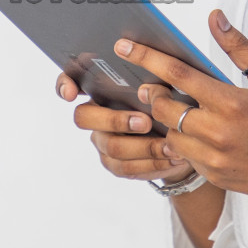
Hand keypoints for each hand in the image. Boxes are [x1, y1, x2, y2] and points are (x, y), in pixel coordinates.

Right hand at [55, 72, 194, 183]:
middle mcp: (94, 114)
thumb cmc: (169, 100)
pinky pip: (127, 167)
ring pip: (112, 146)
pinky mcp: (114, 163)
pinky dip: (152, 163)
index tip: (71, 92)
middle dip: (115, 120)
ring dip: (143, 146)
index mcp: (100, 87)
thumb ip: (155, 83)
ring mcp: (102, 140)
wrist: (184, 133)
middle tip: (146, 121)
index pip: (69, 79)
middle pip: (84, 117)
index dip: (64, 84)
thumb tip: (151, 89)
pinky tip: (172, 157)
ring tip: (169, 145)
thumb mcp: (166, 85)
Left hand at [119, 9, 247, 213]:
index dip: (146, 58)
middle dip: (151, 93)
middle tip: (151, 86)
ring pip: (168, 134)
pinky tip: (195, 133)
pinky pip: (184, 156)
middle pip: (163, 107)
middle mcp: (218, 132)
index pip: (177, 74)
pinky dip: (183, 142)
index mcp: (231, 102)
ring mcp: (214, 158)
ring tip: (176, 109)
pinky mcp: (214, 176)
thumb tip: (215, 18)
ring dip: (166, 120)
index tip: (124, 47)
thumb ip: (238, 48)